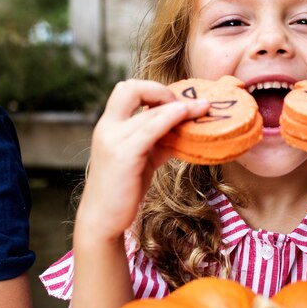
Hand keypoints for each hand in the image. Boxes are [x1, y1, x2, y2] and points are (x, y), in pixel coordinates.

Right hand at [75, 79, 209, 241]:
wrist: (103, 219)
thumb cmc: (123, 188)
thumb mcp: (142, 158)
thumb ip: (159, 141)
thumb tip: (185, 130)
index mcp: (109, 125)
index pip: (127, 90)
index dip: (153, 91)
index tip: (174, 103)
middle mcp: (108, 127)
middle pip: (130, 88)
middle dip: (160, 90)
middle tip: (183, 104)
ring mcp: (114, 140)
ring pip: (149, 110)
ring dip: (180, 106)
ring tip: (202, 108)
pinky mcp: (124, 155)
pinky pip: (151, 128)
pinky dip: (171, 118)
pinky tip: (186, 116)